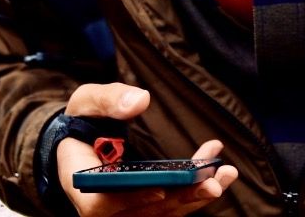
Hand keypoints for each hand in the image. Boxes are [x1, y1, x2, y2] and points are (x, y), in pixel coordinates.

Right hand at [57, 83, 235, 216]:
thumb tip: (139, 101)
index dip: (130, 199)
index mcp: (81, 183)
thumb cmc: (82, 121)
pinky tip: (216, 171)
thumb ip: (109, 100)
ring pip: (162, 212)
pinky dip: (193, 190)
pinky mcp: (144, 206)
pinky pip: (171, 205)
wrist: (81, 138)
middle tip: (211, 182)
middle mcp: (103, 206)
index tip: (160, 188)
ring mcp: (125, 210)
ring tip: (224, 174)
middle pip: (142, 212)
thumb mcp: (86, 101)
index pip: (101, 204)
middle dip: (180, 198)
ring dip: (195, 196)